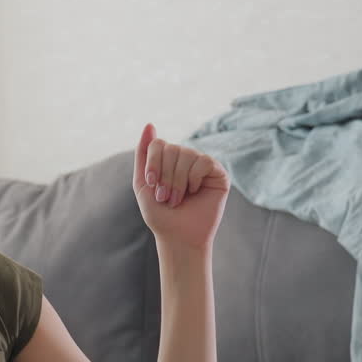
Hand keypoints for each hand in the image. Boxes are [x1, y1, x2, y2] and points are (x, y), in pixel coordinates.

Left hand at [133, 123, 229, 251]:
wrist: (178, 237)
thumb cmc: (160, 214)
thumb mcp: (143, 183)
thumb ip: (144, 154)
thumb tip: (149, 124)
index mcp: (167, 160)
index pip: (158, 144)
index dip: (153, 164)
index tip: (152, 185)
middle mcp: (185, 159)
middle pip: (172, 148)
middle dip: (165, 176)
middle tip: (166, 197)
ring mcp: (202, 165)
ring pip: (187, 154)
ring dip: (177, 181)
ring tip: (178, 199)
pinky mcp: (218, 173)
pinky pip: (204, 161)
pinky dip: (194, 179)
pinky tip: (195, 192)